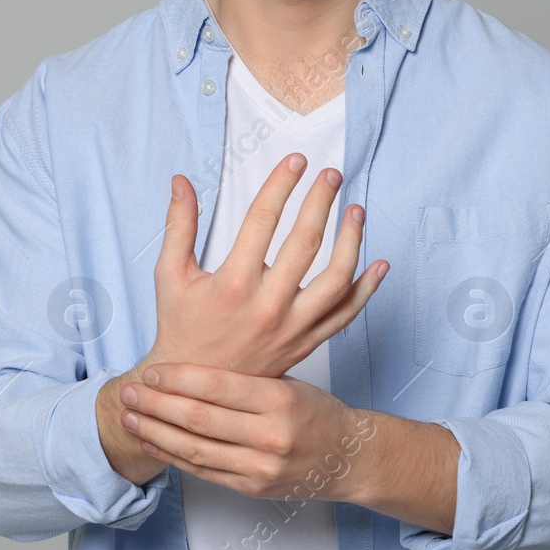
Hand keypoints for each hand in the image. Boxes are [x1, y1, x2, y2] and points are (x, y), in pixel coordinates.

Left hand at [119, 363, 379, 501]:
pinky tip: (153, 442)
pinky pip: (204, 471)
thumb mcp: (288, 384)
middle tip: (128, 392)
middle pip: (199, 419)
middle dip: (156, 405)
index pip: (217, 386)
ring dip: (156, 432)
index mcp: (280, 401)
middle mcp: (270, 436)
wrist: (347, 457)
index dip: (178, 379)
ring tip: (130, 418)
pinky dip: (173, 456)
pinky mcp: (252, 488)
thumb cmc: (315, 412)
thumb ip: (244, 379)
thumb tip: (188, 364)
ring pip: (195, 449)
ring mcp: (261, 468)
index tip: (151, 371)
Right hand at [146, 153, 388, 377]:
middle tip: (332, 174)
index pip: (263, 220)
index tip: (297, 161)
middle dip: (321, 201)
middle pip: (305, 242)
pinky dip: (366, 290)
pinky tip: (379, 265)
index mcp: (232, 283)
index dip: (282, 184)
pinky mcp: (306, 343)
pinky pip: (345, 314)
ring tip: (356, 210)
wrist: (197, 389)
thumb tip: (181, 180)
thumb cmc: (181, 327)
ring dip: (351, 240)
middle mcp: (267, 305)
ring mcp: (291, 327)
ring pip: (335, 278)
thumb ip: (179, 225)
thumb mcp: (171, 275)